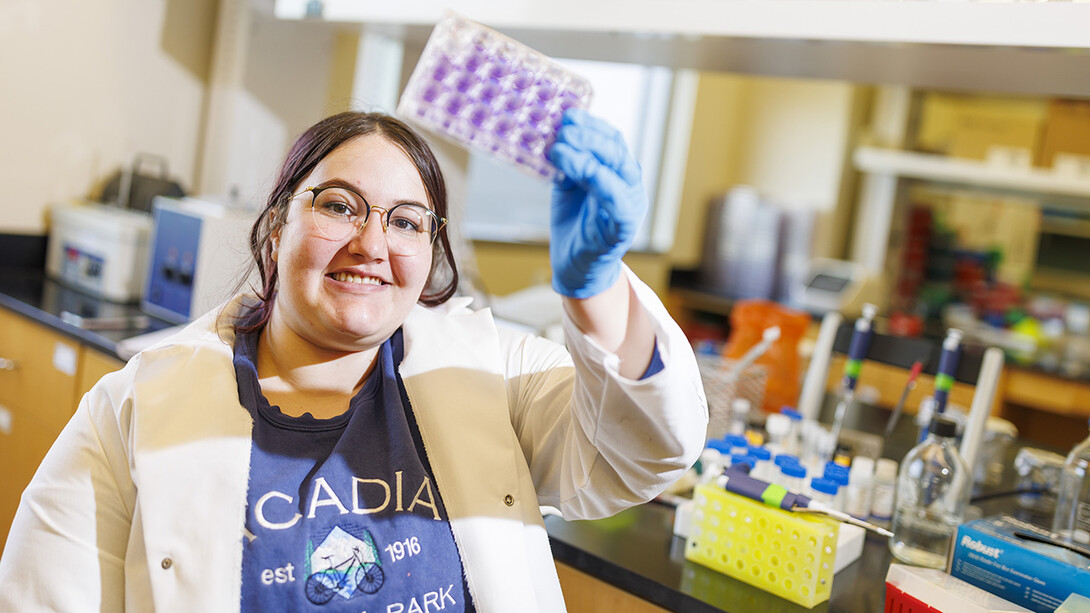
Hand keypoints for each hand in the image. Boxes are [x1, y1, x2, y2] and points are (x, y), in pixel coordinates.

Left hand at [547, 109, 646, 298]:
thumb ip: (567, 163)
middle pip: (616, 151)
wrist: (575, 267)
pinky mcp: (622, 229)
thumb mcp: (567, 186)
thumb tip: (552, 134)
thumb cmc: (575, 224)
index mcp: (619, 173)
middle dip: (588, 136)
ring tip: (558, 149)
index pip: (612, 140)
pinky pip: (617, 202)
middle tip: (561, 130)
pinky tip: (574, 172)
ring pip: (617, 172)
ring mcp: (630, 207)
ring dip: (588, 156)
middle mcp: (629, 187)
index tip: (568, 114)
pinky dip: (599, 182)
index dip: (592, 125)